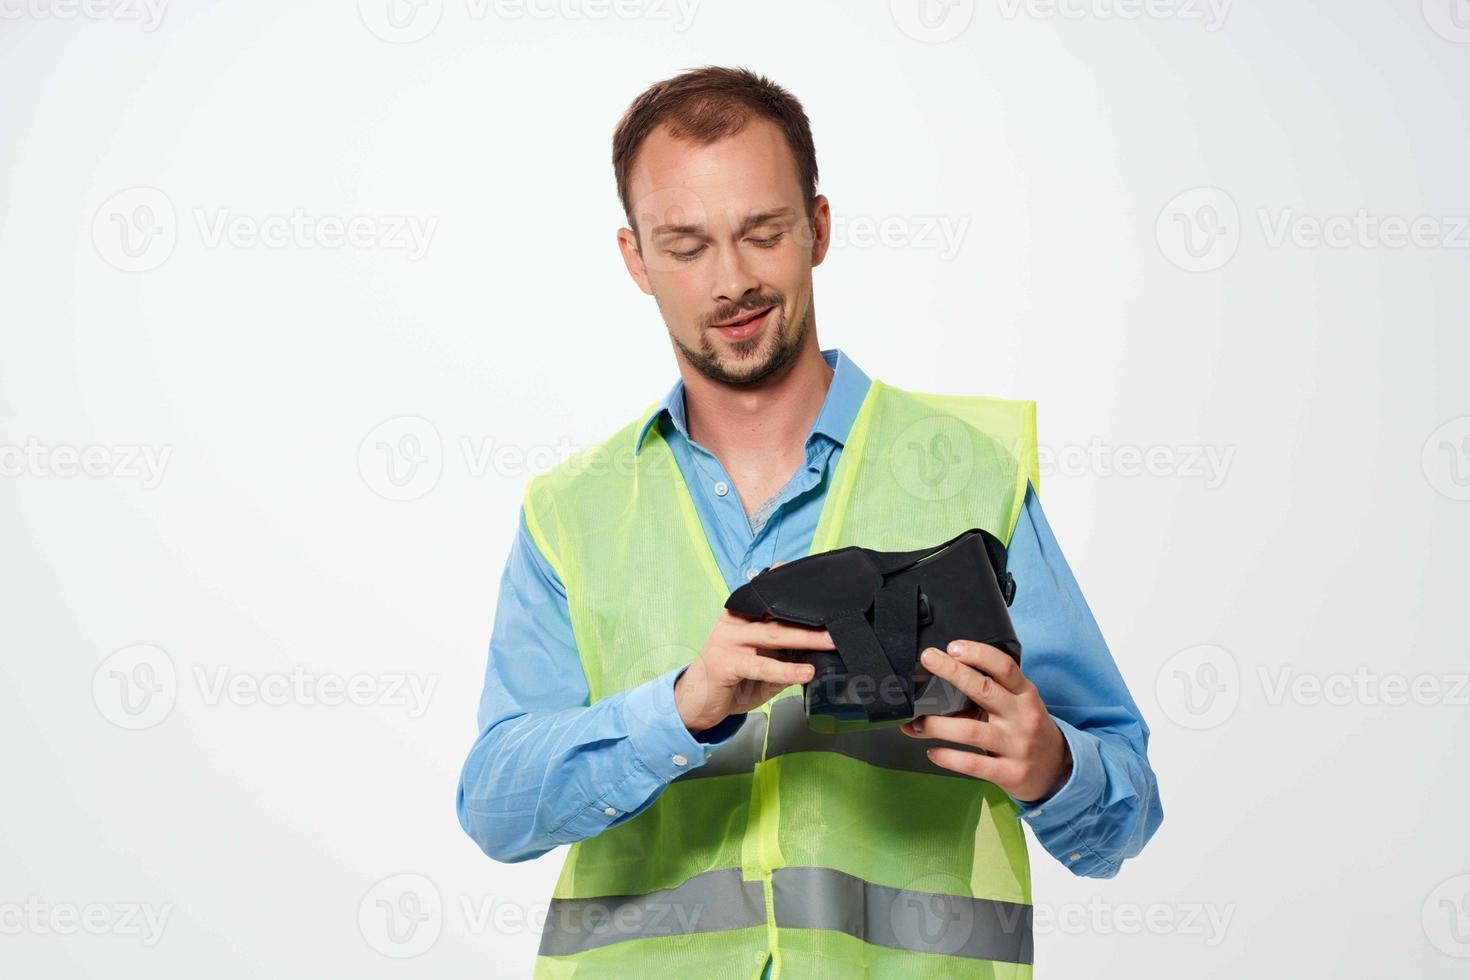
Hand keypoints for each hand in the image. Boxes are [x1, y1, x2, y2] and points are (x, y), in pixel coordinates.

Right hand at [675, 608, 834, 732]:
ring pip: (773, 635)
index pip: (774, 598)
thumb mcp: (762, 659)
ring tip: (829, 642)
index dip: (797, 594)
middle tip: (839, 620)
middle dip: (811, 619)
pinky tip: (805, 671)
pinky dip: (787, 670)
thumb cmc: (733, 678)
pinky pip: (762, 666)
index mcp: (743, 613)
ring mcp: (728, 640)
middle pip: (778, 615)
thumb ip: (784, 649)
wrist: (697, 701)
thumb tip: (820, 647)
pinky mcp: (726, 663)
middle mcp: (735, 621)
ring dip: (806, 639)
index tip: (823, 590)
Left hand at [900, 639, 1071, 803]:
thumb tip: (934, 689)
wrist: (1057, 770)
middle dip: (953, 672)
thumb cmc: (1027, 730)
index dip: (978, 654)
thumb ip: (985, 696)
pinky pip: (972, 764)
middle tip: (928, 660)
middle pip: (985, 690)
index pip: (1005, 667)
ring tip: (917, 723)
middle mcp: (1021, 716)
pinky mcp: (1009, 772)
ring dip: (937, 725)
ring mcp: (1016, 745)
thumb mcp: (1017, 707)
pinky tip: (933, 752)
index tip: (953, 647)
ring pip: (970, 731)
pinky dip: (948, 757)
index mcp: (1024, 694)